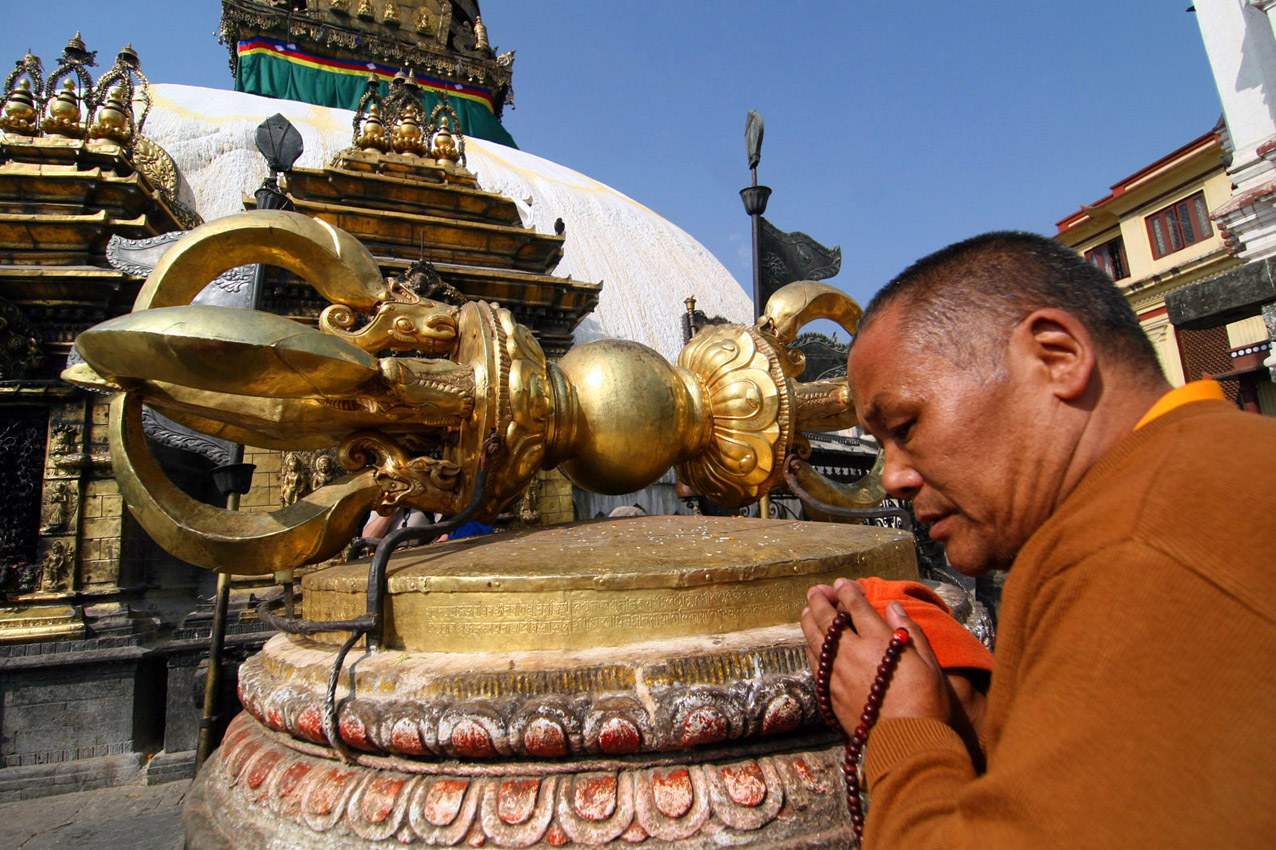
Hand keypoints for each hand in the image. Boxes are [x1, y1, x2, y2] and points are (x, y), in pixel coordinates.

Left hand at [801, 578, 950, 732]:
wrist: (908, 743)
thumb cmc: (926, 702)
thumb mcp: (929, 662)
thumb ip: (909, 631)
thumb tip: (893, 607)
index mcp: (879, 641)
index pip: (855, 606)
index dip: (847, 591)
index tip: (843, 584)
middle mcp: (852, 653)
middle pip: (827, 619)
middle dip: (820, 600)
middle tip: (817, 591)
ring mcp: (837, 674)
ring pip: (814, 639)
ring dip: (809, 621)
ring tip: (808, 611)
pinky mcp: (830, 693)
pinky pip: (814, 663)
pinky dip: (811, 648)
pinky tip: (813, 644)